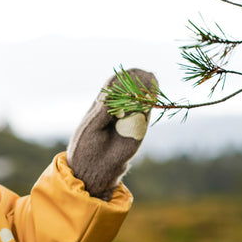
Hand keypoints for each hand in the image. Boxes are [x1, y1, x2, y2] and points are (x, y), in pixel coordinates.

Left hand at [67, 69, 157, 199]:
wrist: (95, 169)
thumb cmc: (87, 146)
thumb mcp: (92, 125)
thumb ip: (105, 109)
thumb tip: (117, 92)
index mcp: (101, 104)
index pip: (113, 84)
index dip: (123, 77)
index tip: (130, 73)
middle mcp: (117, 107)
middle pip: (130, 87)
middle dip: (138, 80)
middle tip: (144, 76)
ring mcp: (129, 116)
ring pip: (140, 97)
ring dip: (146, 88)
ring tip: (151, 82)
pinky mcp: (139, 127)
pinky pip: (146, 111)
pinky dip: (150, 102)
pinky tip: (153, 94)